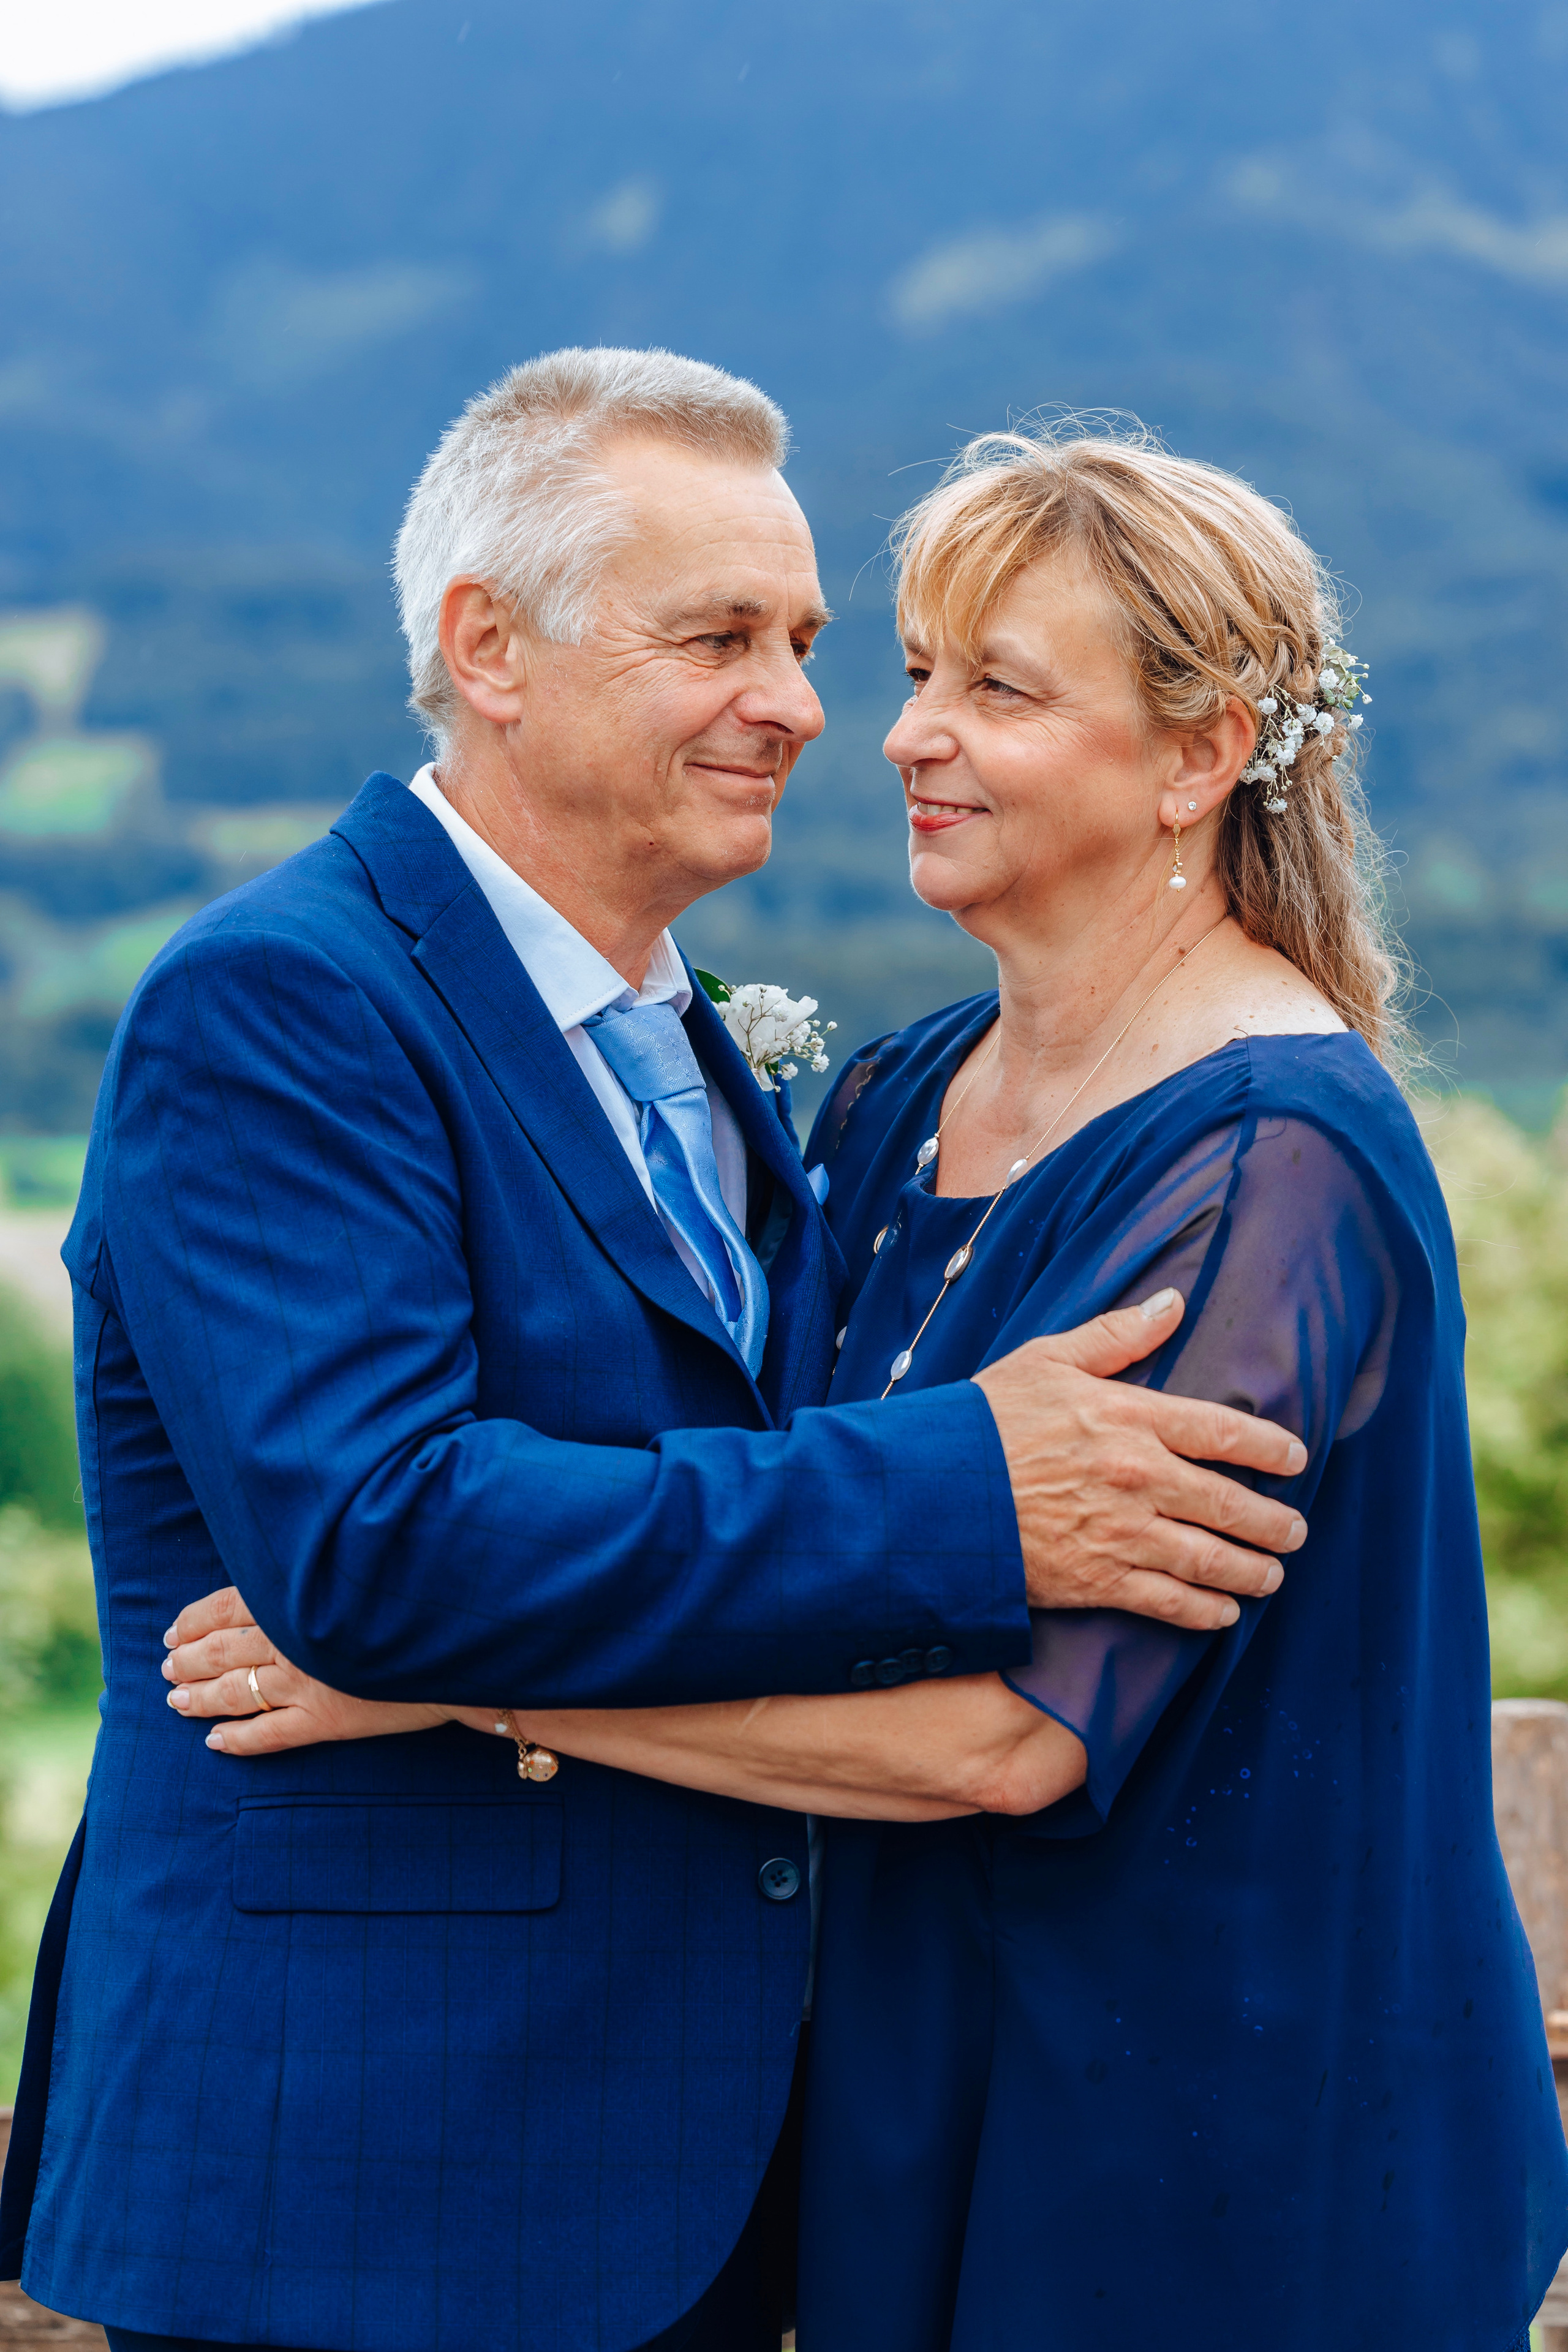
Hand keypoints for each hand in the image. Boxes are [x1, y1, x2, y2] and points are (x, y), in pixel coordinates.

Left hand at [162, 1586, 447, 1755]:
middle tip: (167, 1670)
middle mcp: (292, 1640)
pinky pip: (268, 1735)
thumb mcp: (358, 1573)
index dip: (193, 1621)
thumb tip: (282, 1577)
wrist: (461, 1642)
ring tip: (176, 1702)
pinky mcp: (326, 1720)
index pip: (227, 1606)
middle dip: (186, 1661)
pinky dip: (237, 1740)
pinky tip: (216, 1742)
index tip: (173, 1631)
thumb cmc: (412, 1595)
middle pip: (221, 1651)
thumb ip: (317, 1576)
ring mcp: (307, 1683)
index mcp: (297, 1599)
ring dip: (199, 1697)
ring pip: (234, 1693)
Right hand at [973, 1288, 1307, 1630]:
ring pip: (1210, 1559)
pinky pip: (1170, 1602)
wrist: (932, 1493)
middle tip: (1295, 1532)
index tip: (1295, 1460)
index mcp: (1129, 1417)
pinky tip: (1225, 1613)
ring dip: (1252, 1570)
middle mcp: (1137, 1477)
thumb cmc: (985, 1420)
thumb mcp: (1046, 1360)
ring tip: (1272, 1575)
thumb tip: (1174, 1304)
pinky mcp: (1097, 1581)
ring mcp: (1121, 1534)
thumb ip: (1116, 1336)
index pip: (1225, 1432)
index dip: (1271, 1449)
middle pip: (1230, 1503)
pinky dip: (1206, 1611)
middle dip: (1274, 1523)